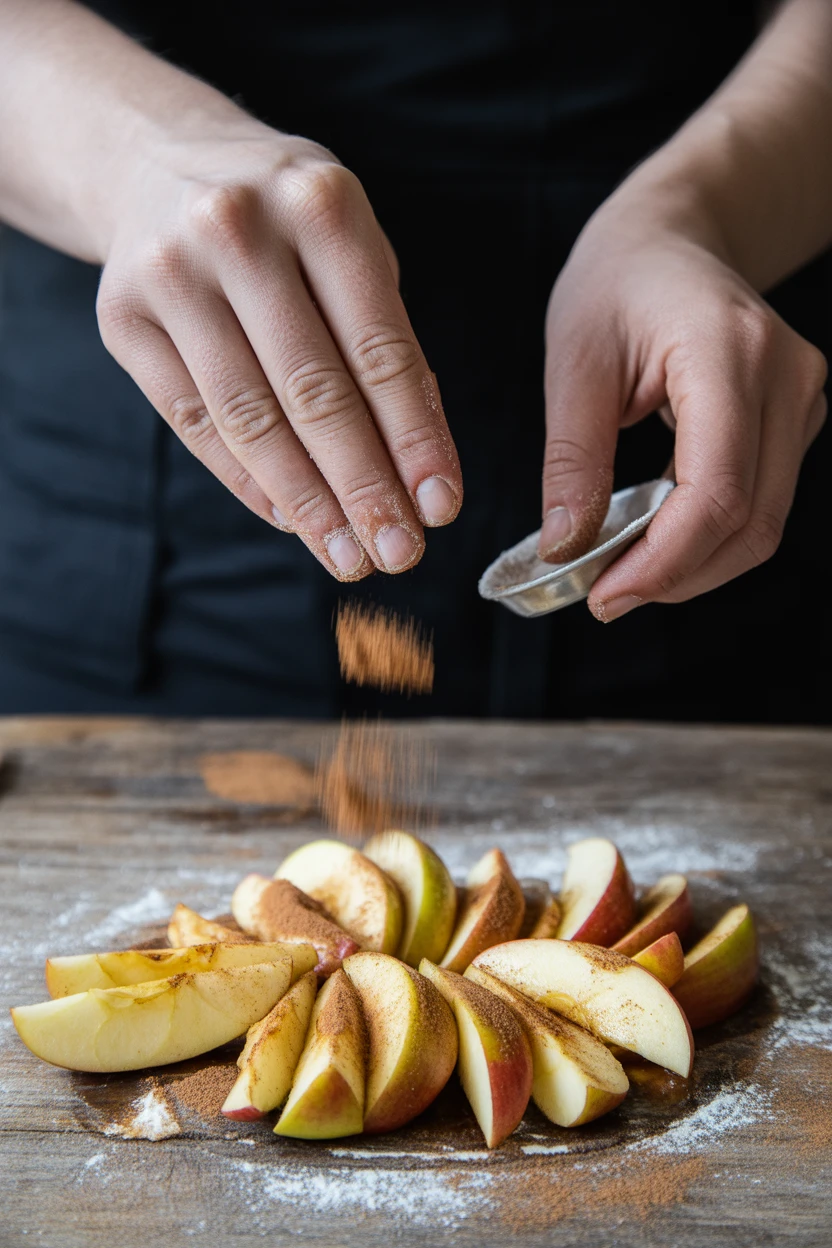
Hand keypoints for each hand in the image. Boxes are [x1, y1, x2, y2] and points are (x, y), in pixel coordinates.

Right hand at [96, 122, 461, 579]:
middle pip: (313, 392)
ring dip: (307, 503)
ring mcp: (171, 273)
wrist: (158, 164)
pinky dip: (248, 481)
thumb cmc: (286, 224)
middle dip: (364, 486)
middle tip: (398, 554)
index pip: (381, 349)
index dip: (415, 439)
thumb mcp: (350, 249)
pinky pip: (195, 424)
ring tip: (348, 556)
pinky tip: (290, 518)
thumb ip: (384, 344)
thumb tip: (417, 474)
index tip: (442, 507)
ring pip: (250, 419)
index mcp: (321, 204)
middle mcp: (239, 231)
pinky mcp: (122, 318)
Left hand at [539, 196, 826, 619]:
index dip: (664, 561)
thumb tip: (565, 549)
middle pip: (751, 521)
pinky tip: (652, 537)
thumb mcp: (574, 364)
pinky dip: (706, 536)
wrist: (672, 236)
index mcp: (730, 351)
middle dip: (676, 576)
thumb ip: (572, 460)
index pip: (717, 490)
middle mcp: (787, 377)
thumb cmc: (616, 283)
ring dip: (693, 565)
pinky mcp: (796, 418)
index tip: (603, 595)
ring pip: (764, 524)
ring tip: (622, 572)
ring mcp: (802, 398)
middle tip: (604, 596)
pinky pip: (760, 501)